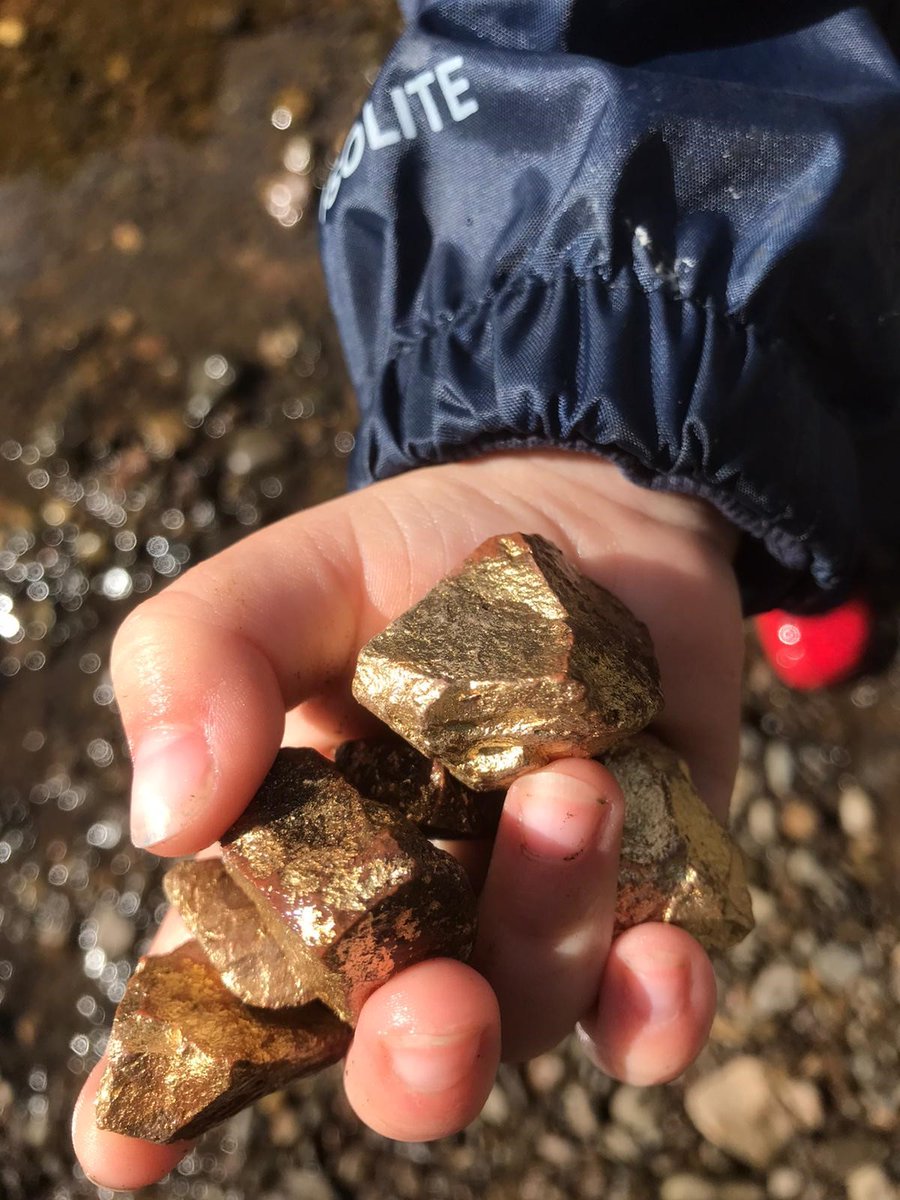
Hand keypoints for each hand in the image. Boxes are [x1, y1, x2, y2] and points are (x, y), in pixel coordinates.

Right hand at [72, 449, 743, 1189]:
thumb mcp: (285, 584)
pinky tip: (667, 955)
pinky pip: (651, 1004)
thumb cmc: (407, 559)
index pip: (212, 1009)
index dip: (158, 1091)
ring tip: (571, 786)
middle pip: (394, 1055)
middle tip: (431, 1011)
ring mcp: (524, 922)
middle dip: (413, 1063)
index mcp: (292, 868)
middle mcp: (405, 924)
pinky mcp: (642, 907)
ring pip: (534, 1008)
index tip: (128, 1142)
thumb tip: (164, 819)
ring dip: (551, 928)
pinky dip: (659, 1004)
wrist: (579, 520)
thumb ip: (199, 664)